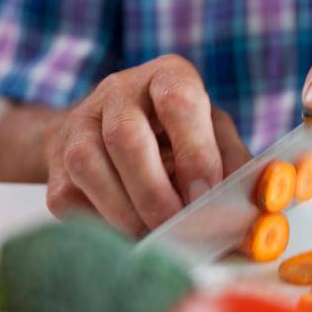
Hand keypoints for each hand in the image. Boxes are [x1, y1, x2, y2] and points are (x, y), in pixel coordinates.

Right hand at [45, 55, 251, 235]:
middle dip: (154, 191)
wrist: (116, 130)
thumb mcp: (215, 132)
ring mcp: (82, 121)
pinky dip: (98, 222)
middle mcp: (120, 90)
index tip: (205, 195)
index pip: (179, 101)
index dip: (195, 153)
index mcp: (169, 76)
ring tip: (153, 235)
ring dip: (124, 211)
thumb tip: (254, 197)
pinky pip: (67, 195)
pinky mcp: (57, 158)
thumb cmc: (180, 133)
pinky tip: (126, 232)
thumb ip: (235, 159)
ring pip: (89, 164)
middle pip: (127, 136)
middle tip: (177, 225)